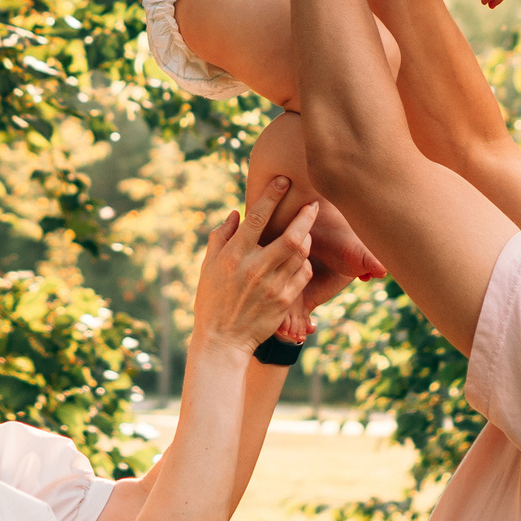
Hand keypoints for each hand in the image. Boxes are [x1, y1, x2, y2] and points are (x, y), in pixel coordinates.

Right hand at [191, 176, 316, 355]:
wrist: (222, 340)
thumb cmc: (212, 299)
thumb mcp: (207, 266)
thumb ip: (221, 237)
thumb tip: (236, 213)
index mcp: (233, 257)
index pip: (256, 219)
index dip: (271, 197)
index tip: (283, 180)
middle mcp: (254, 269)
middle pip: (290, 236)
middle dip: (305, 216)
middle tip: (313, 203)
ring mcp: (272, 286)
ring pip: (300, 254)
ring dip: (306, 237)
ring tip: (307, 228)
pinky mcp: (285, 301)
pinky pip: (303, 274)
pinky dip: (305, 261)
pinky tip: (301, 257)